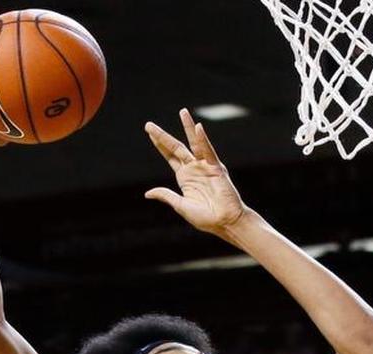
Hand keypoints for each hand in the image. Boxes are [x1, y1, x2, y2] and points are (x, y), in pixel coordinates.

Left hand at [144, 108, 248, 234]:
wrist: (225, 222)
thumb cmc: (205, 218)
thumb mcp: (180, 206)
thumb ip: (166, 196)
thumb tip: (148, 193)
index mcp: (184, 177)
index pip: (169, 156)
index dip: (159, 144)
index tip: (150, 132)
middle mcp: (194, 168)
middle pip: (176, 147)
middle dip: (162, 136)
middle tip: (148, 124)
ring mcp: (205, 166)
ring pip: (194, 143)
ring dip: (187, 127)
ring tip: (182, 112)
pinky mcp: (216, 168)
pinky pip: (209, 151)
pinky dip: (203, 139)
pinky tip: (197, 128)